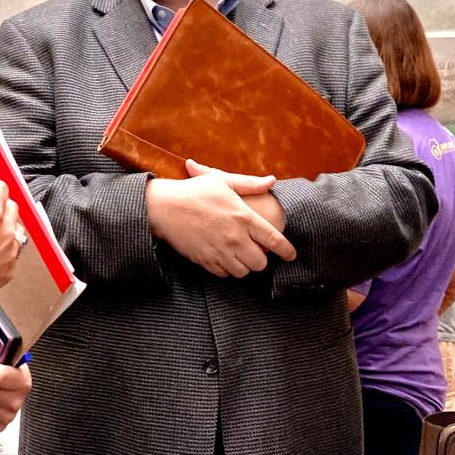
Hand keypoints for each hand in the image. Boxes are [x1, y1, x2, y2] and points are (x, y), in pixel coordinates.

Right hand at [146, 161, 294, 277]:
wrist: (163, 207)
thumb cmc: (193, 191)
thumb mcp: (222, 181)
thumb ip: (250, 183)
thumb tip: (272, 180)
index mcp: (243, 217)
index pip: (274, 240)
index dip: (287, 250)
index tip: (291, 255)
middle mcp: (235, 238)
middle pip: (261, 263)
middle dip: (261, 259)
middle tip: (254, 250)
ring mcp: (220, 251)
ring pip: (243, 272)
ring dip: (243, 265)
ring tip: (237, 254)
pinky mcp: (205, 260)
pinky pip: (224, 274)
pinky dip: (226, 269)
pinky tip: (222, 257)